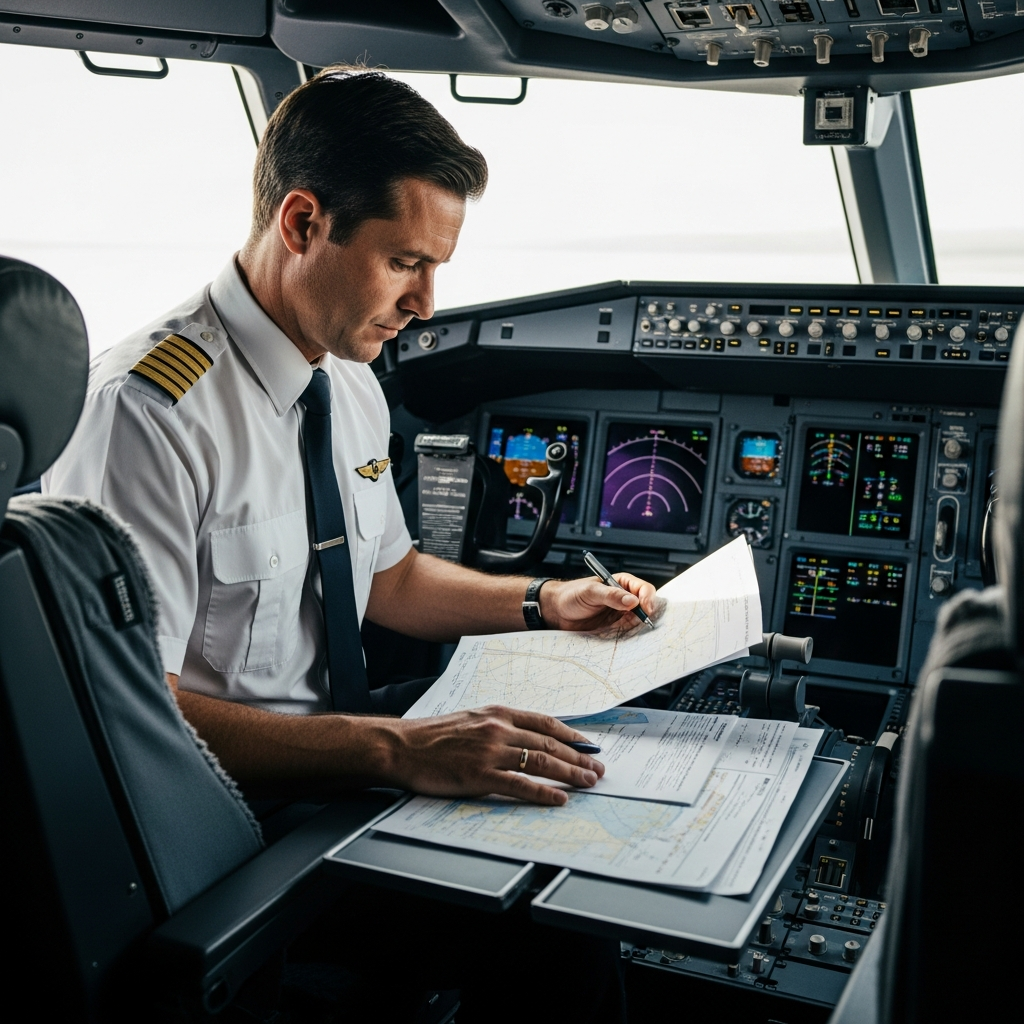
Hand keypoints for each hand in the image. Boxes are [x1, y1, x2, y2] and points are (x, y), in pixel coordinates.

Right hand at [386, 705, 605, 805]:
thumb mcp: (471, 719)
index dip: (572, 735)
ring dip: (570, 774)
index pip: (545, 723)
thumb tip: (528, 739)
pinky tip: (559, 798)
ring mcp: (490, 752)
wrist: (402, 746)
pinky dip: (544, 793)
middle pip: (549, 744)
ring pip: (541, 762)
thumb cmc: (432, 735)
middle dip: (579, 757)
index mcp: (498, 713)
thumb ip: (499, 726)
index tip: (590, 746)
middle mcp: (498, 729)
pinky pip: (520, 785)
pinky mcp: (479, 775)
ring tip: (588, 783)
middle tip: (598, 770)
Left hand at [539, 573, 656, 631]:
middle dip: (647, 615)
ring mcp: (620, 615)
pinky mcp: (614, 628)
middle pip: (645, 606)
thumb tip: (632, 601)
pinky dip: (629, 636)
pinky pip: (627, 633)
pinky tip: (626, 638)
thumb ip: (611, 595)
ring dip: (639, 628)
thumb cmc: (571, 595)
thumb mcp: (590, 592)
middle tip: (644, 624)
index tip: (645, 609)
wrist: (556, 611)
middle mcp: (624, 599)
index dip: (648, 598)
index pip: (643, 589)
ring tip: (634, 633)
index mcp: (621, 584)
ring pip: (638, 622)